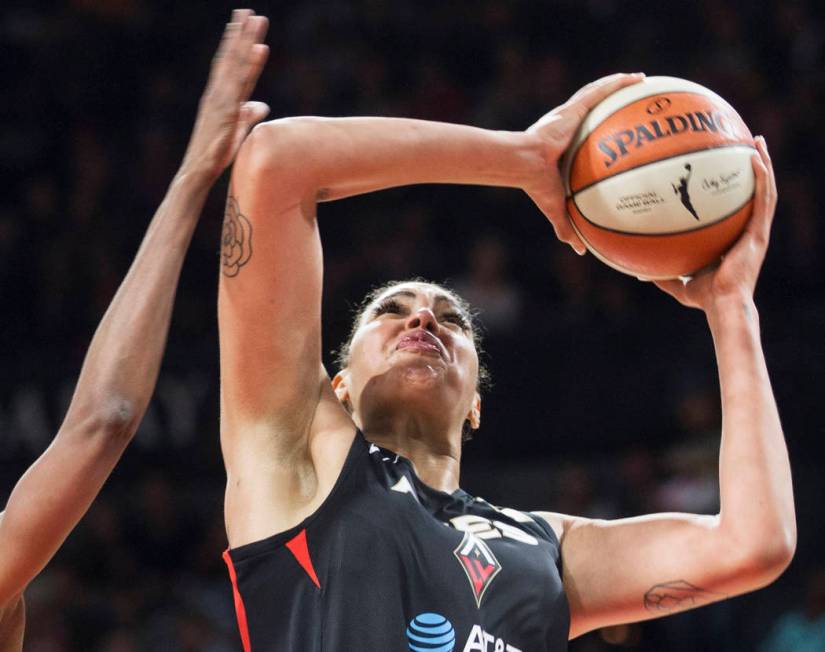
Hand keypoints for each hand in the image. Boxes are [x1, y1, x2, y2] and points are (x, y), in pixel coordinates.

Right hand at [180, 10, 269, 182]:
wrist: (198, 172)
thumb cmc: (215, 153)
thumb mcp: (237, 131)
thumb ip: (248, 115)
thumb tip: (261, 105)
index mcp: (220, 97)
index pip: (230, 66)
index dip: (236, 44)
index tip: (242, 23)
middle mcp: (218, 94)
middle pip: (231, 59)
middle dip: (240, 34)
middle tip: (249, 10)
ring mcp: (220, 101)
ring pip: (235, 65)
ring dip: (246, 41)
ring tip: (255, 20)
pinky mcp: (225, 111)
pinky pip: (241, 83)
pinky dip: (250, 66)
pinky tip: (259, 50)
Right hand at [525, 72, 644, 253]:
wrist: (523, 164)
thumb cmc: (536, 185)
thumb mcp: (558, 208)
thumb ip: (569, 227)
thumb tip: (581, 253)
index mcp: (567, 146)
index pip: (588, 136)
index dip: (603, 133)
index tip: (620, 134)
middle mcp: (570, 127)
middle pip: (596, 110)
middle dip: (615, 103)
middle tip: (636, 102)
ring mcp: (572, 114)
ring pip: (600, 94)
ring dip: (619, 86)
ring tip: (641, 80)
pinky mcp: (574, 107)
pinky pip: (600, 91)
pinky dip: (618, 83)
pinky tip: (637, 77)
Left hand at [653, 137, 776, 311]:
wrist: (722, 304)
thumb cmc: (703, 298)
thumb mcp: (678, 282)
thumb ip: (662, 275)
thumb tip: (638, 273)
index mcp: (734, 240)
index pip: (736, 209)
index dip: (734, 189)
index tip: (725, 170)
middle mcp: (748, 232)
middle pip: (753, 193)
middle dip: (752, 168)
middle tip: (746, 144)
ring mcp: (756, 232)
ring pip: (765, 191)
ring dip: (763, 165)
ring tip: (757, 142)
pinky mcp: (759, 233)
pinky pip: (763, 200)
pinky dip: (761, 178)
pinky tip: (755, 159)